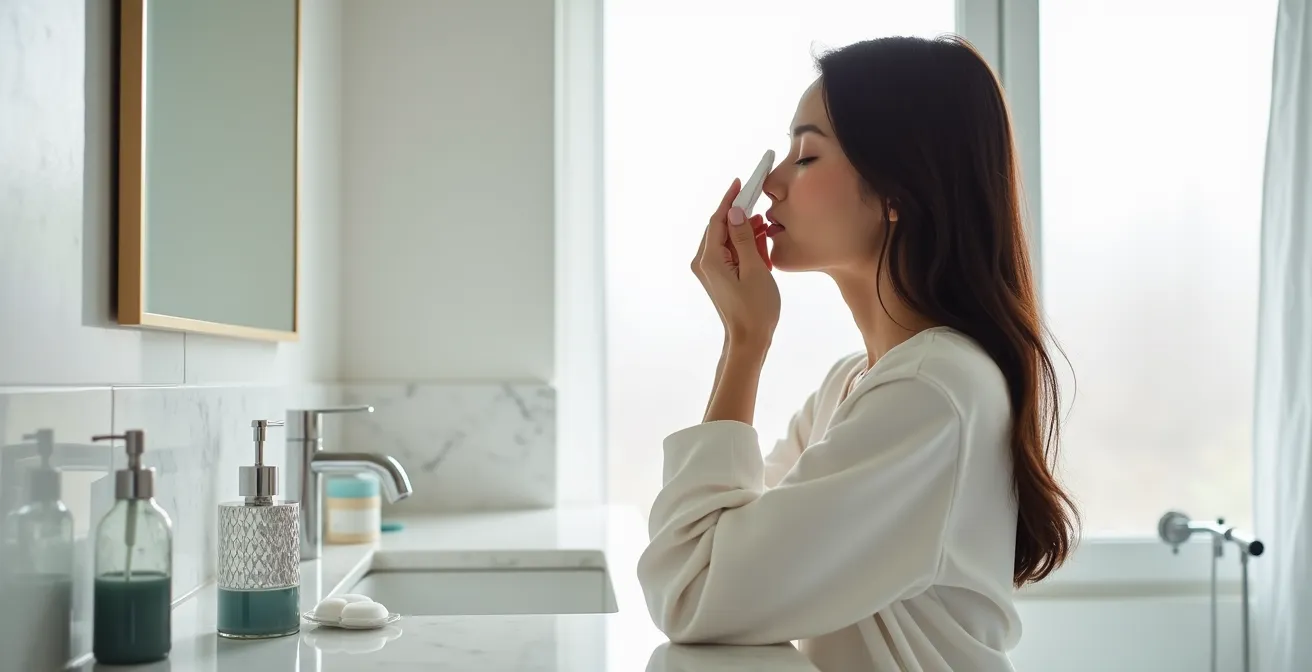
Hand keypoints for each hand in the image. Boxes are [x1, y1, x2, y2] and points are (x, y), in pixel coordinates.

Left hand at [691, 179, 780, 348]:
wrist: (749, 340)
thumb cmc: (755, 308)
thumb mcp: (754, 269)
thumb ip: (744, 238)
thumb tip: (736, 212)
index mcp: (709, 259)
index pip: (717, 220)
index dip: (730, 200)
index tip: (741, 182)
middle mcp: (704, 262)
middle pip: (720, 227)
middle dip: (739, 213)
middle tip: (758, 200)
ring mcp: (710, 270)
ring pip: (727, 239)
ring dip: (745, 230)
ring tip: (764, 225)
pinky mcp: (718, 276)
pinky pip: (730, 252)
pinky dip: (744, 245)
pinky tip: (760, 241)